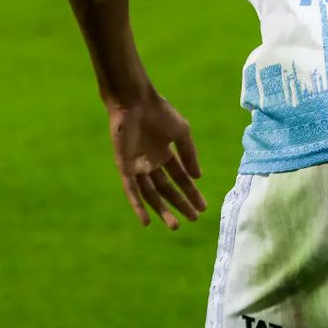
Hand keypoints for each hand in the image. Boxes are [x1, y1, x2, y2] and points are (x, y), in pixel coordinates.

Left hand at [108, 94, 206, 228]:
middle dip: (180, 205)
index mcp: (165, 155)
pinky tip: (146, 220)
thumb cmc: (160, 113)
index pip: (181, 179)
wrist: (136, 102)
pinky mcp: (125, 167)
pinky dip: (138, 206)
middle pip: (167, 190)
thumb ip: (189, 155)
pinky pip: (131, 190)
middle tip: (193, 219)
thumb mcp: (182, 133)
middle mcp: (151, 164)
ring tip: (175, 225)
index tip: (203, 207)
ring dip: (162, 210)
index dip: (192, 193)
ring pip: (151, 194)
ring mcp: (138, 167)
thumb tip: (198, 178)